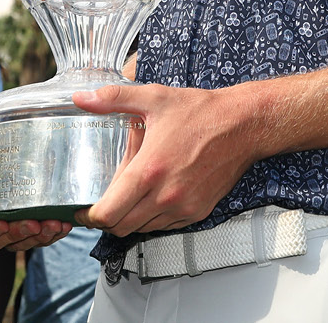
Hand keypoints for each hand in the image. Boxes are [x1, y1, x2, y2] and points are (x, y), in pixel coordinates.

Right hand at [0, 127, 72, 252]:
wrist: (24, 155)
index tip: (2, 224)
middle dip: (16, 235)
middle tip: (34, 224)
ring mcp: (11, 229)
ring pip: (19, 244)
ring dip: (37, 238)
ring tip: (54, 224)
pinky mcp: (31, 230)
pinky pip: (39, 240)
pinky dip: (52, 236)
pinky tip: (64, 225)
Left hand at [71, 82, 259, 236]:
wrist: (246, 124)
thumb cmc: (203, 112)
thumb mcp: (155, 98)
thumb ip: (113, 99)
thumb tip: (81, 98)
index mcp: (149, 170)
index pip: (107, 214)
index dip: (88, 216)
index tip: (83, 209)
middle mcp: (165, 195)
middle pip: (121, 228)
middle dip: (107, 219)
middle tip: (103, 204)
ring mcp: (184, 207)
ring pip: (143, 229)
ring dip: (131, 218)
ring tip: (131, 196)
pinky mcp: (199, 211)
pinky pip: (166, 225)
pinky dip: (155, 217)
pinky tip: (156, 195)